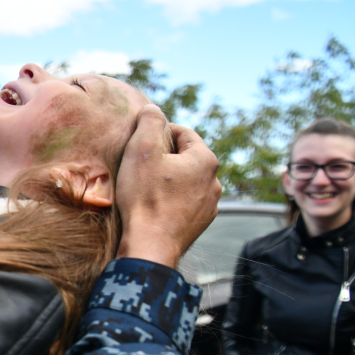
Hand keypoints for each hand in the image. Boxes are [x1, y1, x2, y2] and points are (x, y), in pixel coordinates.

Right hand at [115, 105, 221, 266]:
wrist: (150, 246)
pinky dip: (171, 199)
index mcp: (205, 160)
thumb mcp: (142, 150)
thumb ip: (150, 122)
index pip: (183, 133)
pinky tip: (153, 205)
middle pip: (186, 157)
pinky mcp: (200, 223)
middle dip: (165, 157)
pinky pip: (185, 202)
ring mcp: (209, 205)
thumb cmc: (145, 198)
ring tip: (145, 186)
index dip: (159, 132)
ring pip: (187, 181)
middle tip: (139, 165)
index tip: (140, 142)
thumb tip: (153, 109)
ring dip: (169, 179)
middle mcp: (215, 181)